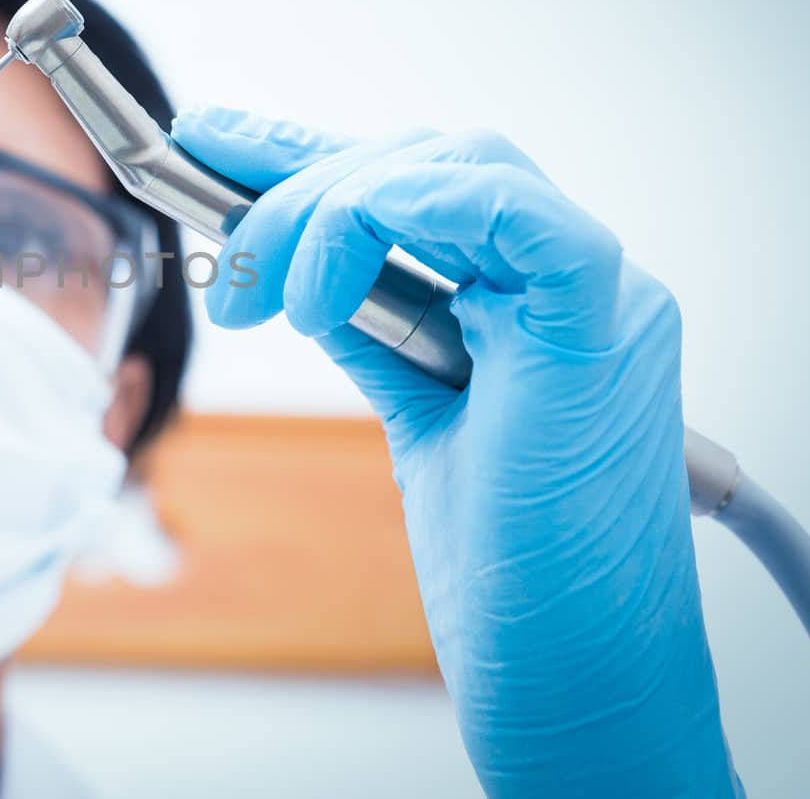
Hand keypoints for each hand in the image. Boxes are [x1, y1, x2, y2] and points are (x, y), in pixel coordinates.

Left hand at [172, 107, 740, 796]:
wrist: (565, 671)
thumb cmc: (500, 561)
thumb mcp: (411, 407)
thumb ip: (370, 318)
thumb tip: (285, 255)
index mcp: (533, 293)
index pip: (414, 177)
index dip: (306, 148)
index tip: (205, 138)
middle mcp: (569, 278)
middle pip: (426, 156)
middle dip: (295, 188)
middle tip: (221, 272)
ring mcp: (600, 292)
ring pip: (451, 162)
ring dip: (323, 213)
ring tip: (257, 299)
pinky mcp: (604, 318)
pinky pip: (501, 205)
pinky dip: (390, 220)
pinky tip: (321, 300)